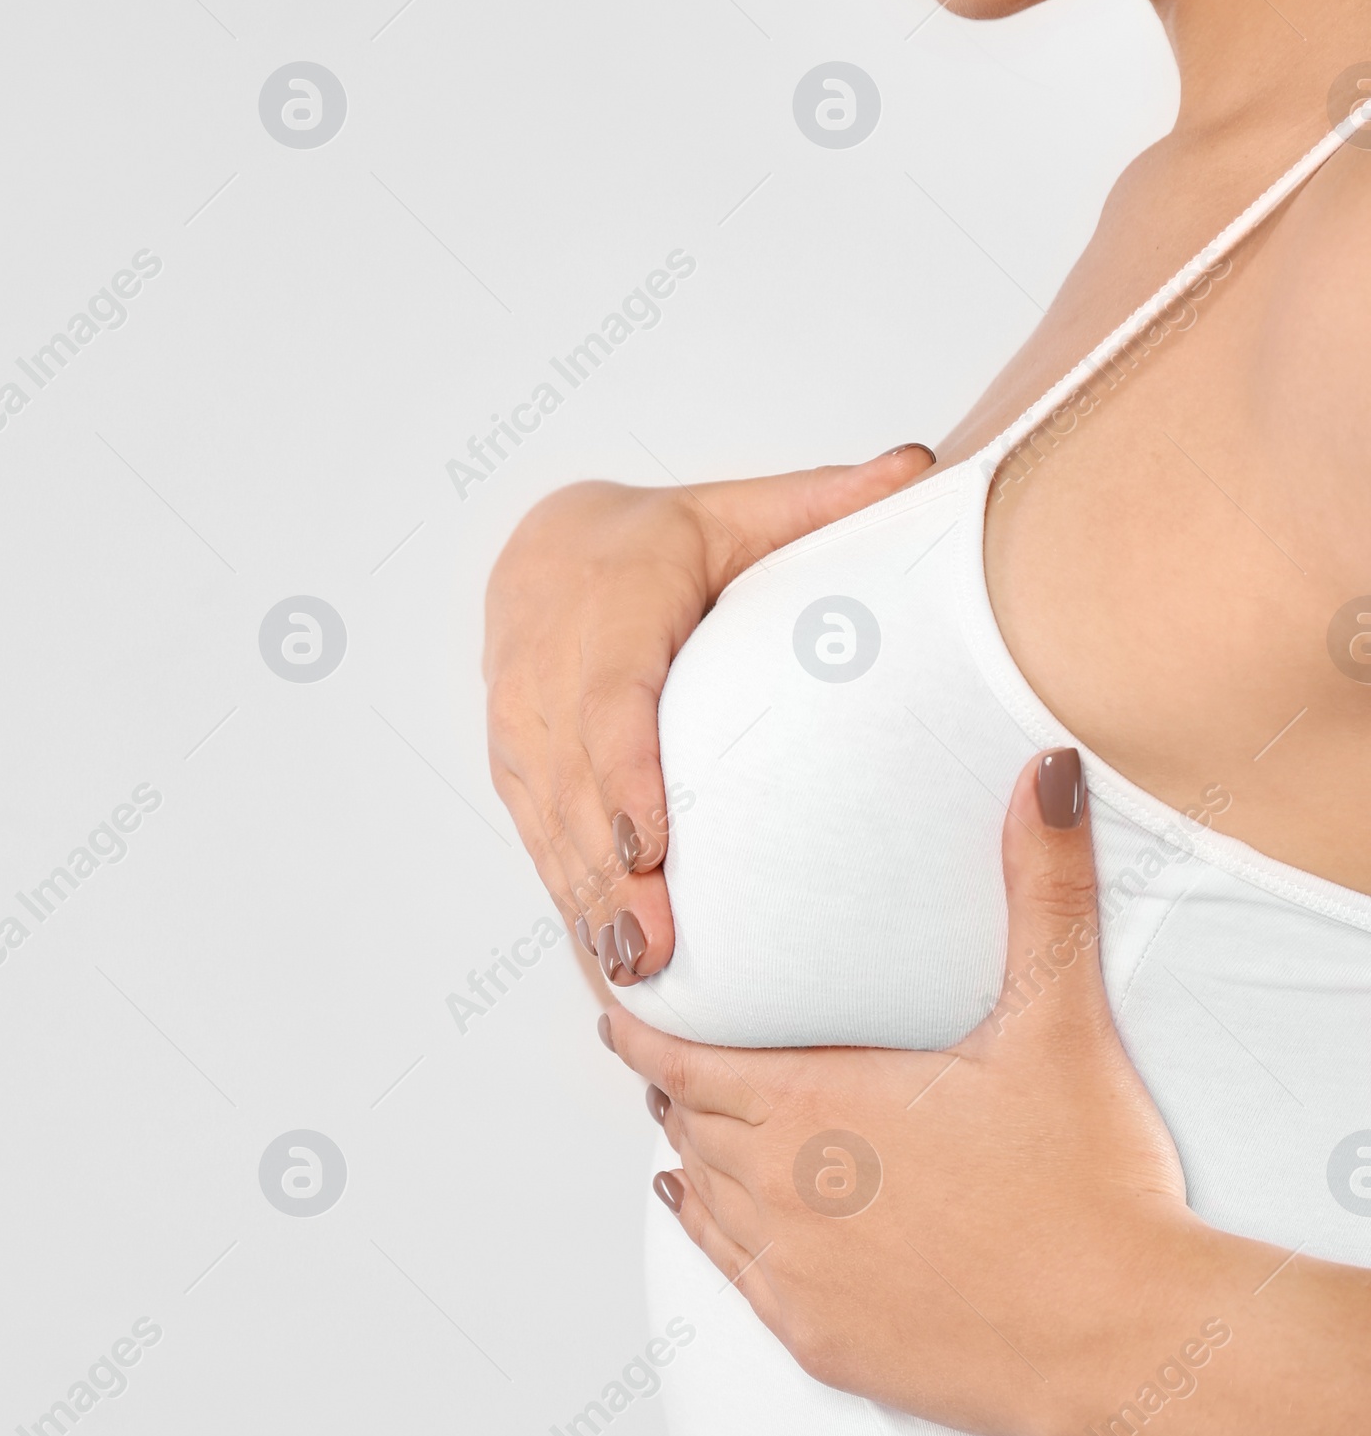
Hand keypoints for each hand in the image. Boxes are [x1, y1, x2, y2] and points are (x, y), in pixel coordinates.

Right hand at [483, 449, 935, 983]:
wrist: (545, 550)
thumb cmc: (658, 543)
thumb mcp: (737, 513)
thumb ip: (824, 502)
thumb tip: (919, 465)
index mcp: (607, 610)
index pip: (609, 705)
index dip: (621, 776)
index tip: (647, 841)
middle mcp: (546, 676)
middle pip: (574, 789)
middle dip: (607, 874)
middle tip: (651, 947)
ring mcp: (521, 733)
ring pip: (550, 828)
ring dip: (584, 903)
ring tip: (632, 970)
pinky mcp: (515, 774)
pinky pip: (540, 845)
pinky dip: (570, 903)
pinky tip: (606, 962)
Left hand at [604, 749, 1370, 1435]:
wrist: (1121, 1340)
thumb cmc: (1092, 1181)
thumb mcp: (1060, 1023)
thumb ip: (1043, 889)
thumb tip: (1047, 769)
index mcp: (815, 1107)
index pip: (684, 1061)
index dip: (641, 1032)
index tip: (612, 1007)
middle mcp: (783, 1191)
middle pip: (690, 1125)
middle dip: (672, 1087)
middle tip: (658, 1055)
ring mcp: (795, 1274)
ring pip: (703, 1198)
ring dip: (688, 1154)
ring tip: (676, 1121)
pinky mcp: (820, 1341)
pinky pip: (731, 1275)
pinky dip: (705, 1232)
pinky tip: (693, 1212)